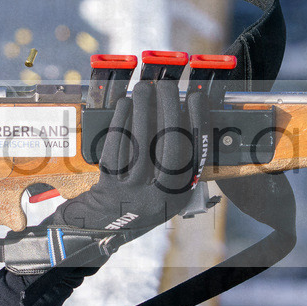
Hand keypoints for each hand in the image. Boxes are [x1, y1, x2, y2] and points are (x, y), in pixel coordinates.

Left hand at [49, 80, 207, 237]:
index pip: (195, 153)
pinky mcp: (108, 181)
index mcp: (179, 193)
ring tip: (145, 88)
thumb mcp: (171, 188)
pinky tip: (125, 104)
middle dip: (170, 109)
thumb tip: (186, 112)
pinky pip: (117, 146)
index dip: (197, 121)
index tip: (195, 97)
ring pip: (140, 142)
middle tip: (168, 86)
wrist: (109, 219)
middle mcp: (158, 195)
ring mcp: (132, 190)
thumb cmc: (144, 195)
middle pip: (169, 145)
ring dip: (143, 109)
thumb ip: (182, 159)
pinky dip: (121, 121)